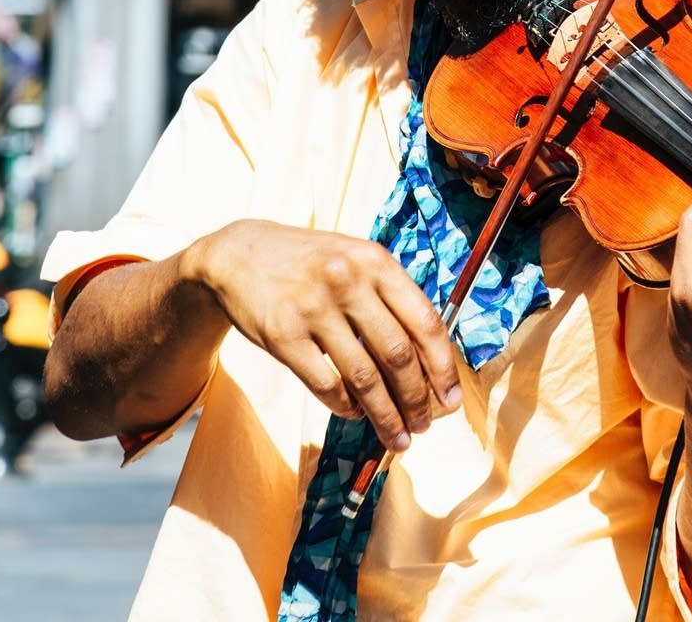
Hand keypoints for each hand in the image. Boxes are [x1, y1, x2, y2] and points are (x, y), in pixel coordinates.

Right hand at [186, 219, 460, 451]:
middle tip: (423, 425)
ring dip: (385, 415)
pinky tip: (356, 414)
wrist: (240, 254)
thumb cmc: (310, 262)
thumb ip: (390, 296)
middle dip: (416, 399)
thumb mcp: (355, 259)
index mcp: (375, 261)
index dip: (443, 366)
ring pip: (364, 377)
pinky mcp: (283, 336)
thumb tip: (429, 356)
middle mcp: (348, 282)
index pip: (424, 321)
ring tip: (397, 436)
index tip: (452, 398)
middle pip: (397, 355)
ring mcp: (314, 309)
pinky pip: (326, 385)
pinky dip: (347, 407)